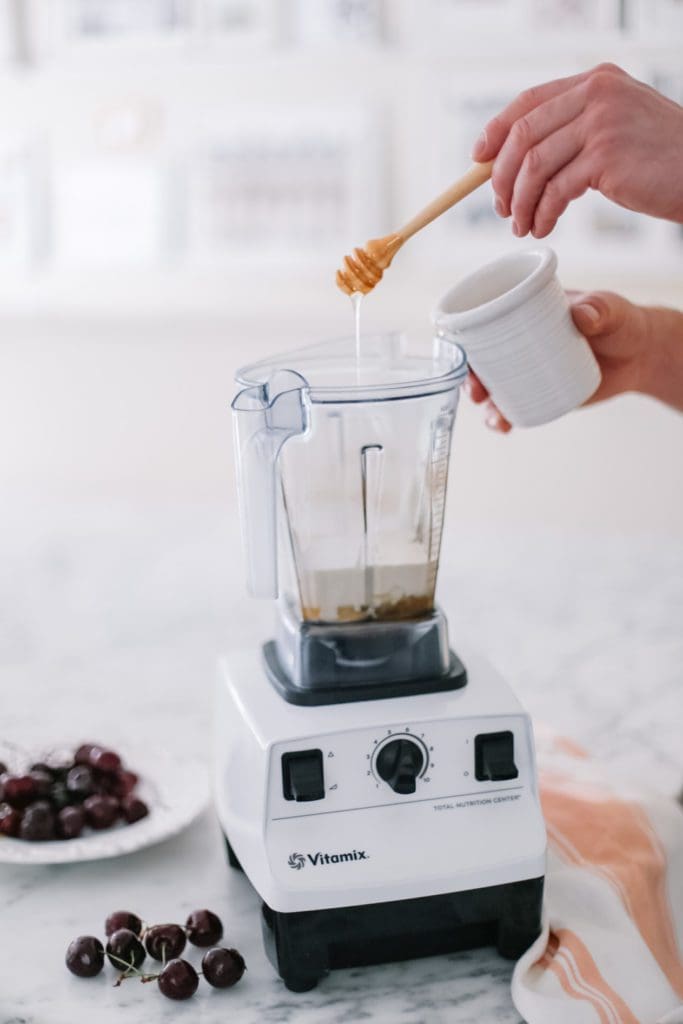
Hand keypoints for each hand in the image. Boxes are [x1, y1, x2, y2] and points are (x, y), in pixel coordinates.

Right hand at [465, 291, 652, 431]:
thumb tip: (583, 316)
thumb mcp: (610, 310)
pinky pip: (512, 405)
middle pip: (478, 358)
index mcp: (522, 311)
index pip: (482, 318)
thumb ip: (599, 309)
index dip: (463, 335)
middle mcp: (516, 340)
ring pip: (492, 386)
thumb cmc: (621, 321)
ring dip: (484, 403)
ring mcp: (525, 368)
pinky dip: (503, 417)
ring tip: (494, 416)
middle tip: (476, 389)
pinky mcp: (537, 391)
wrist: (639, 354)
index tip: (461, 352)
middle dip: (468, 377)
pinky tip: (504, 426)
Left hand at [472, 63, 682, 236]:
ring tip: (520, 225)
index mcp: (596, 81)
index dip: (496, 130)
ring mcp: (602, 123)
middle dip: (501, 176)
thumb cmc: (662, 160)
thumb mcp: (618, 129)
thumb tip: (518, 160)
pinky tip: (542, 227)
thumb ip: (576, 131)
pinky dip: (542, 213)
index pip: (529, 100)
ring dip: (520, 202)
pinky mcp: (607, 157)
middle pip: (523, 134)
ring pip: (534, 165)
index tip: (478, 159)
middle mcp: (597, 94)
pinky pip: (556, 190)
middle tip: (500, 207)